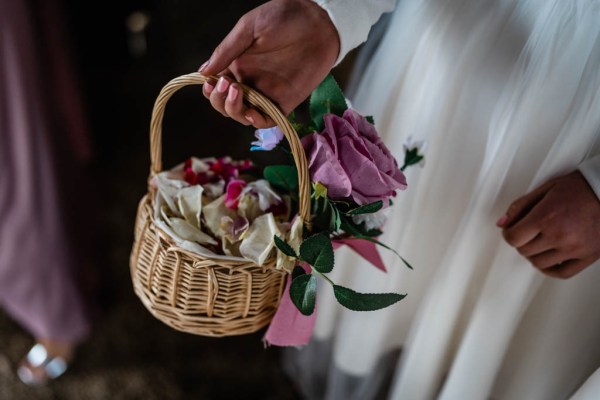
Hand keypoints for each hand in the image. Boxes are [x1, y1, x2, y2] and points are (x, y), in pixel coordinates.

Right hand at [199, 0, 339, 127]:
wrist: (318, 21)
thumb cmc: (283, 17)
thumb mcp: (249, 28)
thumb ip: (227, 50)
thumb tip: (203, 71)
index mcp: (238, 65)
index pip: (217, 87)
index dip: (211, 90)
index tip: (211, 82)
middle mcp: (250, 82)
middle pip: (226, 104)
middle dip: (220, 101)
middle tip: (227, 85)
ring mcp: (267, 93)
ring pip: (242, 115)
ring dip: (234, 110)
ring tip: (237, 92)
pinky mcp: (285, 102)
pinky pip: (267, 120)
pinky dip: (256, 122)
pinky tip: (251, 114)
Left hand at [497, 171, 599, 278]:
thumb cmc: (581, 188)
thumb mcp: (546, 189)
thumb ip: (521, 206)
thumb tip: (502, 223)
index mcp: (546, 217)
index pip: (513, 238)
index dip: (509, 233)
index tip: (512, 230)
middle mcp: (559, 235)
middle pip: (524, 250)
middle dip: (521, 241)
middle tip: (527, 233)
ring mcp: (574, 249)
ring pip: (539, 263)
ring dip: (534, 254)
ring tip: (539, 242)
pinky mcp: (588, 256)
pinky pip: (562, 273)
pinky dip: (550, 268)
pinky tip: (548, 258)